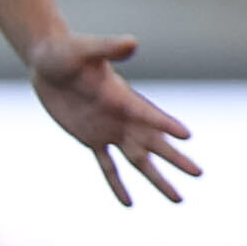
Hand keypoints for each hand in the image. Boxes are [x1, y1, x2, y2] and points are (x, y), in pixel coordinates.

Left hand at [26, 27, 197, 205]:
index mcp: (123, 97)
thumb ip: (109, 48)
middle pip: (153, 143)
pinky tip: (129, 204)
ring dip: (157, 179)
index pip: (148, 114)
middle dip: (174, 159)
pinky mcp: (91, 139)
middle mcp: (122, 118)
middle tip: (198, 174)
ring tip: (178, 200)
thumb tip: (131, 42)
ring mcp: (109, 130)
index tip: (187, 136)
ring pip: (138, 161)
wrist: (48, 63)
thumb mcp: (84, 48)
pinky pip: (107, 166)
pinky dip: (116, 184)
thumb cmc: (68, 51)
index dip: (164, 124)